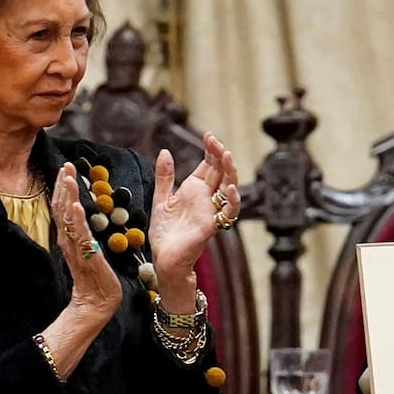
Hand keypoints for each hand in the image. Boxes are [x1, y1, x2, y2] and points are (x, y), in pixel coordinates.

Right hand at [50, 162, 121, 320]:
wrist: (97, 302)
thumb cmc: (97, 277)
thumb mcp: (89, 249)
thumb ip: (85, 235)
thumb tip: (84, 219)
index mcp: (70, 237)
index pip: (63, 207)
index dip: (64, 187)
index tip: (66, 168)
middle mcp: (69, 239)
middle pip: (62, 206)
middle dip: (64, 184)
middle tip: (65, 164)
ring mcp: (76, 247)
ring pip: (68, 217)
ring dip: (68, 194)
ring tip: (68, 176)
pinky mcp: (86, 255)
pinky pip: (80, 234)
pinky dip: (77, 218)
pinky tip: (75, 204)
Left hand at [148, 132, 240, 282]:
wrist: (164, 258)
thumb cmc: (164, 233)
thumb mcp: (161, 199)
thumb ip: (165, 176)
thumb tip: (165, 151)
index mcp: (194, 190)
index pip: (208, 165)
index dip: (210, 150)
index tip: (208, 135)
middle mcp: (206, 198)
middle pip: (220, 172)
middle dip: (219, 155)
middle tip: (215, 141)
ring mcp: (212, 210)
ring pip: (229, 187)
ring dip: (230, 172)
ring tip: (226, 155)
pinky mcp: (213, 224)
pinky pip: (230, 211)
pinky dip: (232, 199)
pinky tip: (228, 187)